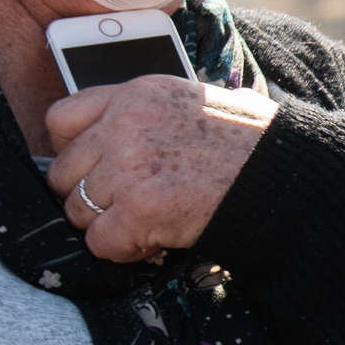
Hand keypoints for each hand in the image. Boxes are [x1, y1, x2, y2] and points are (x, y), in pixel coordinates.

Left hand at [45, 75, 276, 263]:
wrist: (285, 174)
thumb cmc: (251, 142)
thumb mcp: (194, 101)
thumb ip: (148, 113)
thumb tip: (117, 135)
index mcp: (136, 93)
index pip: (60, 119)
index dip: (72, 152)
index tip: (93, 169)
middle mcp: (124, 123)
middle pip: (63, 173)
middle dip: (90, 196)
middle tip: (126, 206)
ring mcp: (128, 165)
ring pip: (78, 212)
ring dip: (108, 225)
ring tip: (147, 223)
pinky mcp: (140, 207)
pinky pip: (100, 243)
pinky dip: (124, 251)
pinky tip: (154, 241)